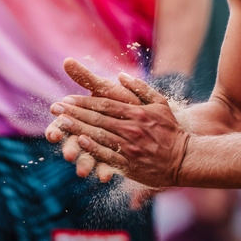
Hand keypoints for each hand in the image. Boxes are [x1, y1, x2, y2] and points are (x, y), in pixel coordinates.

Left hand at [51, 71, 190, 189]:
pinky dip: (93, 148)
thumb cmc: (171, 130)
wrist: (184, 158)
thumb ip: (140, 88)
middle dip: (74, 113)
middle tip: (55, 108)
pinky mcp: (129, 164)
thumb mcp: (160, 103)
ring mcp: (129, 146)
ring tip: (59, 124)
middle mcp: (131, 128)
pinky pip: (107, 155)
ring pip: (98, 135)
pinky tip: (80, 142)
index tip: (66, 98)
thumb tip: (121, 76)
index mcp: (136, 112)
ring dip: (77, 129)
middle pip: (97, 118)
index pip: (104, 104)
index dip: (84, 101)